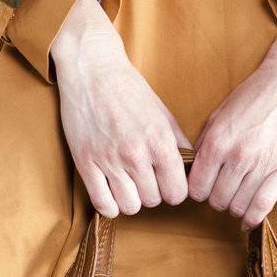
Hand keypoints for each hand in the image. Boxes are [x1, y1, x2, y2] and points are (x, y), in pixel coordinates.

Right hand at [52, 0, 190, 217]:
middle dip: (151, 193)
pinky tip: (111, 192)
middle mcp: (136, 154)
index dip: (174, 191)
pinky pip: (103, 204)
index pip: (177, 192)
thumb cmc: (129, 89)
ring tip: (128, 185)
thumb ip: (177, 143)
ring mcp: (109, 160)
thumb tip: (190, 168)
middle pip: (153, 201)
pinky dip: (109, 205)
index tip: (166, 183)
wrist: (92, 69)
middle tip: (144, 179)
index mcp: (159, 141)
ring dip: (131, 200)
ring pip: (130, 207)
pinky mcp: (86, 163)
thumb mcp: (162, 113)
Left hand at [188, 9, 276, 230]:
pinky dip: (252, 218)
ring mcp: (262, 165)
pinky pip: (263, 206)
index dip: (199, 190)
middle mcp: (238, 156)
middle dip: (217, 199)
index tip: (205, 187)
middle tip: (223, 190)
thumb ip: (205, 143)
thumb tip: (194, 168)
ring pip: (238, 206)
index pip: (197, 188)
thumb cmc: (256, 94)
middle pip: (216, 201)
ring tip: (239, 196)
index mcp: (217, 142)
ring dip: (235, 206)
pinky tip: (248, 220)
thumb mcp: (221, 113)